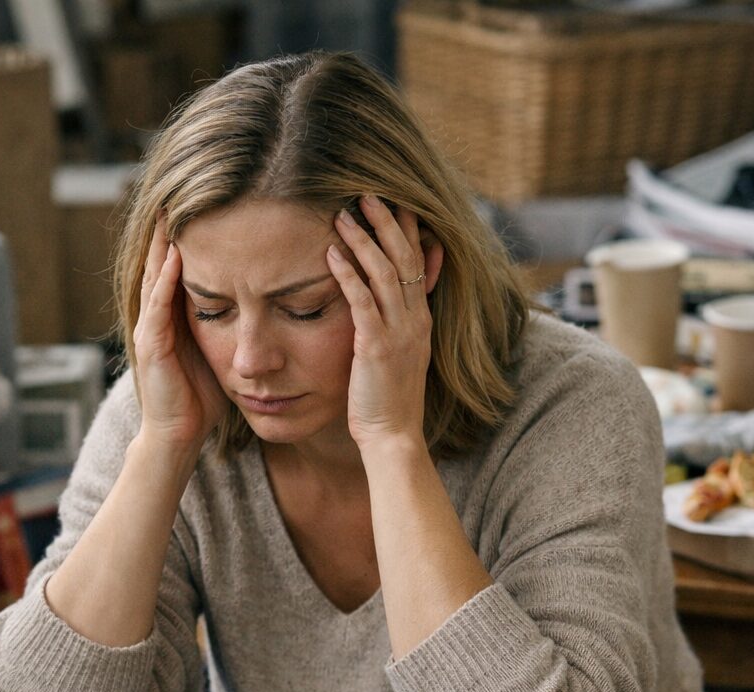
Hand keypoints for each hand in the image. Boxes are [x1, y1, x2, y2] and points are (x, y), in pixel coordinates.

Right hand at [133, 214, 228, 450]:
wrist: (179, 435)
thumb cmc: (201, 399)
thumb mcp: (220, 352)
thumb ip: (231, 326)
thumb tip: (263, 305)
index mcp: (173, 317)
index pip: (177, 267)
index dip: (186, 237)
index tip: (201, 205)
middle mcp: (157, 317)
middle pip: (161, 262)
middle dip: (168, 229)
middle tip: (177, 192)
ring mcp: (150, 329)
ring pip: (155, 276)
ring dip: (161, 243)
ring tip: (169, 211)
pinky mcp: (151, 345)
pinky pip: (158, 305)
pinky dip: (165, 279)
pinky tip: (174, 255)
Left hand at [327, 195, 444, 450]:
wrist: (394, 436)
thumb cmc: (388, 400)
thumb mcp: (401, 355)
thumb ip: (401, 323)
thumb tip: (390, 305)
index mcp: (420, 320)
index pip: (418, 263)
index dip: (406, 231)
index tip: (394, 202)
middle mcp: (415, 320)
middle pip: (405, 258)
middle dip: (386, 223)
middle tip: (367, 193)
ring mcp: (399, 332)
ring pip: (386, 272)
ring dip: (364, 240)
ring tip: (344, 214)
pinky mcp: (377, 346)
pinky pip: (363, 302)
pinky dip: (349, 275)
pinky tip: (332, 254)